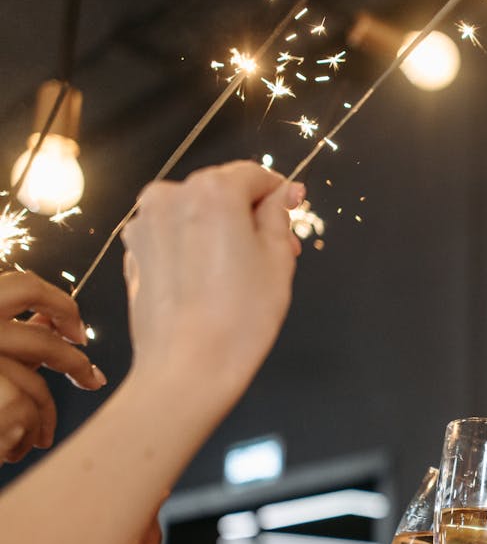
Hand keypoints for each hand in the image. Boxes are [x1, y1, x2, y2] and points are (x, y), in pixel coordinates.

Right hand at [0, 270, 103, 460]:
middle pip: (40, 342)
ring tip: (42, 438)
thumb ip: (10, 336)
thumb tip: (54, 321)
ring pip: (31, 386)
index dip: (61, 304)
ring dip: (44, 415)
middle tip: (93, 381)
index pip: (23, 287)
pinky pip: (20, 410)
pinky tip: (16, 450)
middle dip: (74, 364)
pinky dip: (23, 435)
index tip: (77, 332)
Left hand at [121, 161, 303, 394]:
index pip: (254, 175)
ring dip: (222, 231)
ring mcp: (145, 224)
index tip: (294, 211)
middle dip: (250, 215)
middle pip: (222, 192)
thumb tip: (283, 194)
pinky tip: (213, 284)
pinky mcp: (134, 252)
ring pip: (196, 214)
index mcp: (212, 191)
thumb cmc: (239, 319)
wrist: (188, 369)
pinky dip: (195, 249)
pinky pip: (174, 237)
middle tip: (277, 253)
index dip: (279, 194)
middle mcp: (170, 197)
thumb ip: (279, 216)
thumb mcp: (278, 260)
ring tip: (244, 273)